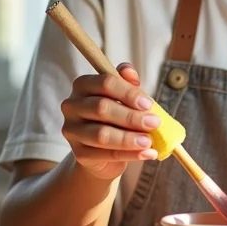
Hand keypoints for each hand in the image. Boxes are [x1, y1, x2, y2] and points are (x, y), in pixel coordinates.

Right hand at [61, 63, 160, 179]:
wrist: (104, 148)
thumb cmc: (116, 113)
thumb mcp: (124, 94)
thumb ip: (127, 81)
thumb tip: (128, 71)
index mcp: (83, 85)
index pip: (105, 82)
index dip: (128, 93)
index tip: (148, 104)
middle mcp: (72, 106)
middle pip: (101, 108)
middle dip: (131, 116)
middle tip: (154, 123)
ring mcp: (72, 130)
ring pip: (101, 134)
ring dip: (129, 138)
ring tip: (149, 141)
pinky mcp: (78, 153)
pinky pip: (105, 154)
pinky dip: (129, 154)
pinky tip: (146, 153)